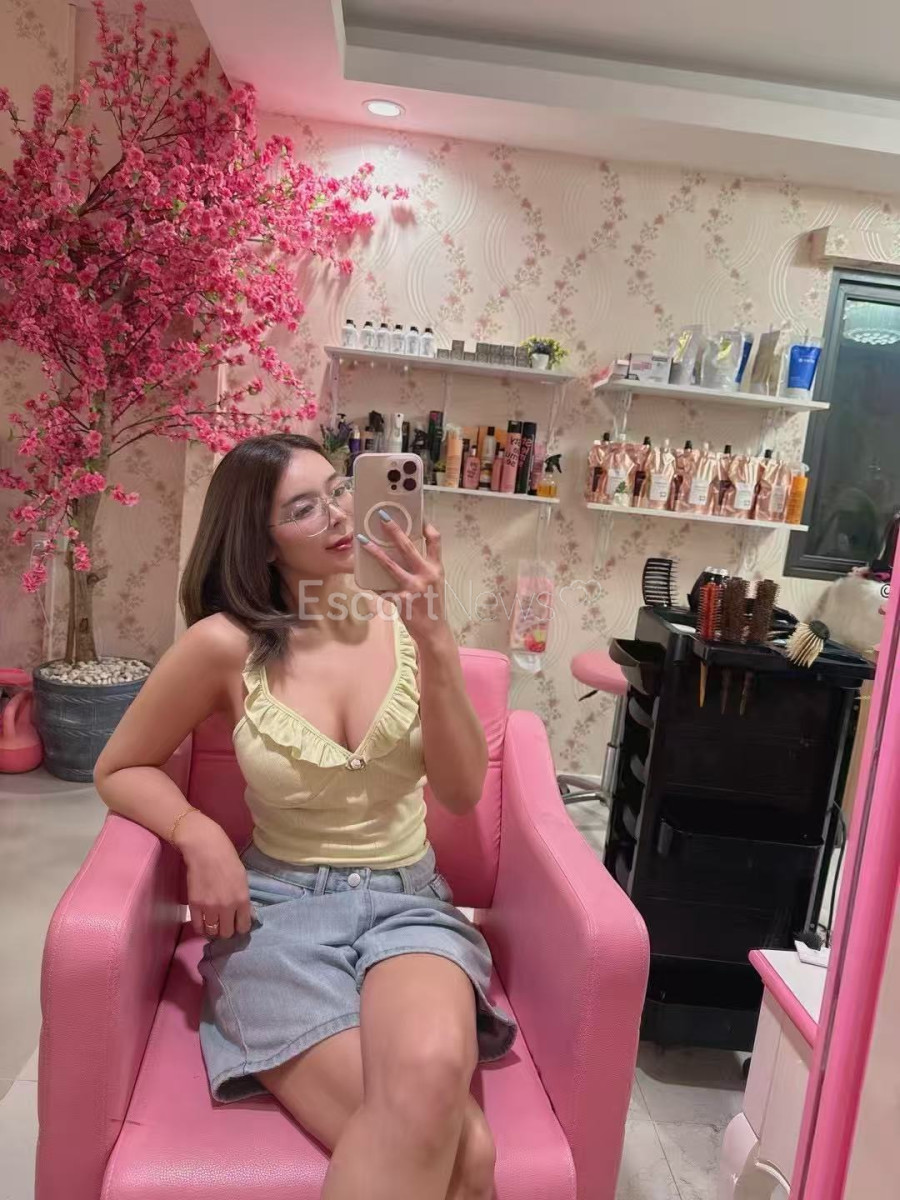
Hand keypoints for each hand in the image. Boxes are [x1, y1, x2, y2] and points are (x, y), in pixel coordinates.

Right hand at [174, 811, 251, 939]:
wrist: (206, 849)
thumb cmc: (227, 859)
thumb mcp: (242, 879)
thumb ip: (243, 898)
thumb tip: (243, 914)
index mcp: (242, 899)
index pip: (243, 926)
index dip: (240, 928)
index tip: (237, 925)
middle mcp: (227, 907)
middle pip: (227, 933)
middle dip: (227, 931)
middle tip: (225, 925)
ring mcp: (210, 908)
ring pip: (213, 932)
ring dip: (214, 930)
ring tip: (214, 925)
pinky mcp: (195, 906)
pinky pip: (198, 926)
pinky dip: (201, 928)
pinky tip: (203, 924)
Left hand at [357, 516, 448, 645]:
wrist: (433, 631)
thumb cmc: (433, 604)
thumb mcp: (435, 582)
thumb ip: (424, 567)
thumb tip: (403, 550)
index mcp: (436, 568)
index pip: (435, 541)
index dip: (427, 526)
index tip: (417, 515)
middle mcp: (426, 575)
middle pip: (408, 547)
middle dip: (394, 530)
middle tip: (382, 517)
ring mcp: (413, 588)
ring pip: (390, 565)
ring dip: (374, 552)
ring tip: (362, 540)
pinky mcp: (401, 600)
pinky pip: (382, 588)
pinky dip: (372, 583)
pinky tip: (363, 577)